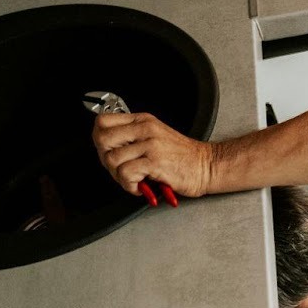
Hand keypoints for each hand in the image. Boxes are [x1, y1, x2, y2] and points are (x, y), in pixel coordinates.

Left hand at [90, 112, 214, 198]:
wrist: (207, 166)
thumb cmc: (183, 157)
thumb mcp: (156, 137)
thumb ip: (133, 138)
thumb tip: (108, 149)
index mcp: (143, 120)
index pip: (103, 121)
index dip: (99, 139)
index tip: (109, 152)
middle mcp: (145, 129)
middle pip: (102, 139)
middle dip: (106, 159)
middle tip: (119, 169)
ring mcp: (150, 145)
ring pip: (112, 159)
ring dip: (119, 176)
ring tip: (133, 180)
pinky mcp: (155, 162)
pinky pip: (126, 174)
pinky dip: (130, 185)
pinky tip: (141, 187)